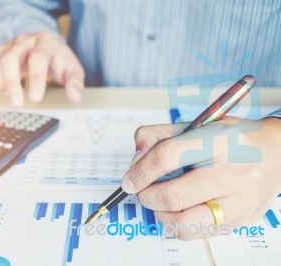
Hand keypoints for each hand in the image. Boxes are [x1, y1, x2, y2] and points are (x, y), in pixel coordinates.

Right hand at [0, 32, 84, 106]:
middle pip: (10, 57)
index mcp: (46, 43)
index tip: (35, 99)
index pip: (38, 58)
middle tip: (17, 103)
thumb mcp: (72, 70)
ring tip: (9, 96)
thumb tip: (75, 97)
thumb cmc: (58, 61)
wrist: (46, 46)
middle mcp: (24, 41)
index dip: (36, 79)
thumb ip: (75, 83)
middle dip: (11, 82)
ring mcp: (8, 45)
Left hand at [122, 117, 280, 239]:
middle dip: (146, 196)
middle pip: (173, 195)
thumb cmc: (232, 138)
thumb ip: (159, 135)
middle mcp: (233, 172)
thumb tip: (136, 157)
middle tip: (142, 191)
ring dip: (161, 215)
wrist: (277, 154)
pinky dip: (180, 223)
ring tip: (160, 202)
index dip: (140, 171)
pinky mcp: (242, 220)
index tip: (129, 180)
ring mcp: (241, 201)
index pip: (166, 157)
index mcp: (218, 141)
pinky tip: (182, 208)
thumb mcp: (197, 124)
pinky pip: (199, 233)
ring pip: (184, 224)